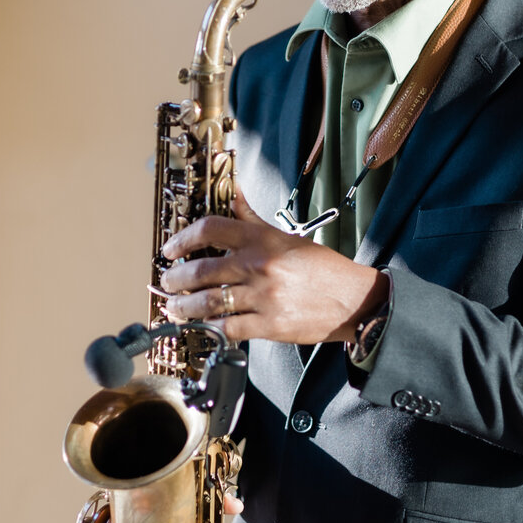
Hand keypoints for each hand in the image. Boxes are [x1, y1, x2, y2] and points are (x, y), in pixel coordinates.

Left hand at [160, 190, 387, 344]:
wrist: (354, 299)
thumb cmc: (323, 268)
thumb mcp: (288, 237)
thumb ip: (254, 220)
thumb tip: (234, 194)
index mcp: (263, 241)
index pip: (211, 229)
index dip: (182, 238)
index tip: (170, 249)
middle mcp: (260, 266)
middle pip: (201, 270)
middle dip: (176, 279)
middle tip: (168, 283)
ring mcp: (264, 297)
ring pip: (208, 302)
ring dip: (184, 307)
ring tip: (175, 308)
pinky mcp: (270, 325)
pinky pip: (228, 328)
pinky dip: (211, 328)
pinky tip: (203, 326)